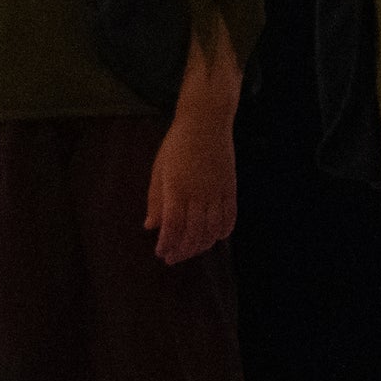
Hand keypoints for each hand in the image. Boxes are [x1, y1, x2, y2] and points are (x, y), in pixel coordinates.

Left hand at [145, 107, 238, 267]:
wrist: (206, 122)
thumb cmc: (177, 144)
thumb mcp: (159, 169)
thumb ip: (156, 199)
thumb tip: (150, 226)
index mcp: (177, 188)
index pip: (172, 225)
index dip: (167, 243)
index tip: (161, 253)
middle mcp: (198, 193)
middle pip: (193, 232)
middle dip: (182, 250)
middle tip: (173, 258)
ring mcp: (217, 191)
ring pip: (212, 229)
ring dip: (202, 245)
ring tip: (192, 251)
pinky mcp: (230, 187)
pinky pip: (230, 216)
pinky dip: (224, 231)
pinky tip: (216, 238)